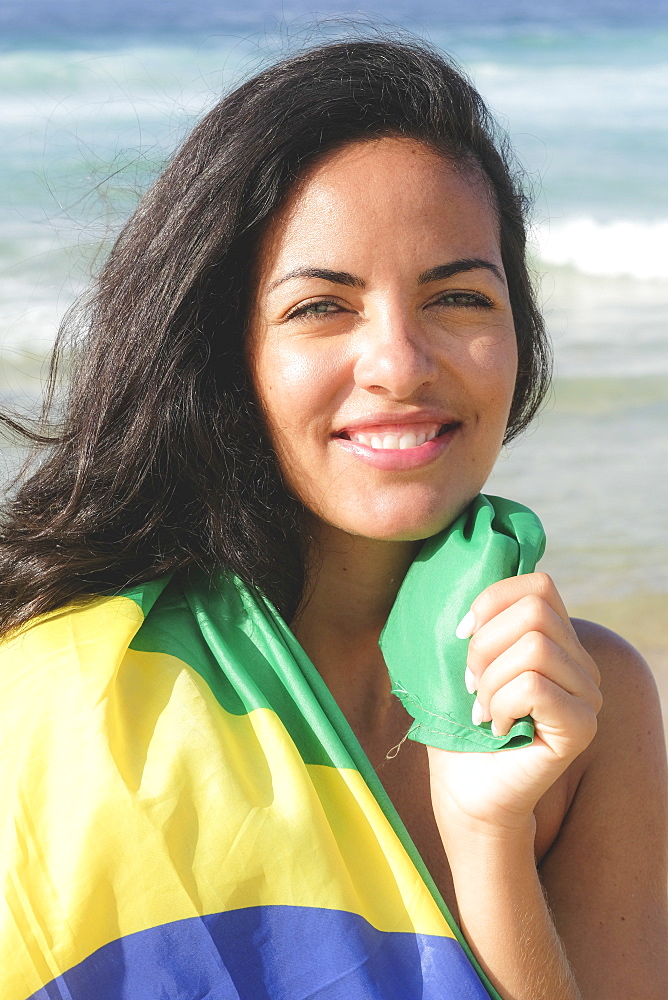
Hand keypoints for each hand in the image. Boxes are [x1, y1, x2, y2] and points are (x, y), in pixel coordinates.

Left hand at [427, 572, 602, 833]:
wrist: (465, 789)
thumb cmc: (459, 724)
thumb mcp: (461, 660)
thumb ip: (476, 620)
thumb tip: (462, 571)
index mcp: (557, 639)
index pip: (538, 585)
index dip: (491, 601)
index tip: (461, 635)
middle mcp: (581, 663)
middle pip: (534, 612)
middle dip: (485, 646)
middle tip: (471, 685)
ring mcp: (587, 694)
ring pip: (534, 648)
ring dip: (490, 681)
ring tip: (483, 710)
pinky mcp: (581, 726)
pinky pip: (534, 687)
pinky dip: (501, 704)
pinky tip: (496, 727)